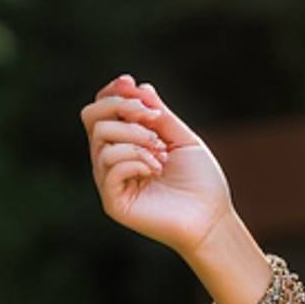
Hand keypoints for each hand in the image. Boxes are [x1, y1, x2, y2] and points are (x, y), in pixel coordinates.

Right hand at [79, 73, 232, 255]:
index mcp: (125, 144)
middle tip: (153, 119)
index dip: (112, 93)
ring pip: (101, 138)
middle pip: (92, 117)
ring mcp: (110, 181)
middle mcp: (112, 160)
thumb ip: (159, 113)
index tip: (130, 83)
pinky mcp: (113, 201)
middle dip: (122, 108)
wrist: (212, 220)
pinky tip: (157, 169)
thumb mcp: (182, 138)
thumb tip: (137, 86)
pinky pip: (109, 165)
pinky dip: (135, 159)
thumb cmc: (201, 182)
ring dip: (136, 137)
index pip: (101, 110)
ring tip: (162, 153)